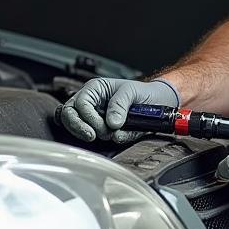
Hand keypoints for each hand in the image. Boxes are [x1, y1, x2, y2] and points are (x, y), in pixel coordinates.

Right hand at [59, 77, 178, 143]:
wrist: (159, 102)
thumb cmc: (144, 92)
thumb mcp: (132, 92)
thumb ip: (120, 105)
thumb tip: (112, 123)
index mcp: (95, 89)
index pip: (79, 104)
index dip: (87, 118)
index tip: (100, 127)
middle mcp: (91, 103)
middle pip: (69, 116)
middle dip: (81, 128)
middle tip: (94, 136)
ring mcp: (95, 117)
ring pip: (77, 128)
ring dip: (94, 134)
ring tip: (112, 133)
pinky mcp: (103, 130)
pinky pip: (97, 138)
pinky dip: (110, 139)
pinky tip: (121, 134)